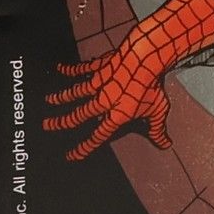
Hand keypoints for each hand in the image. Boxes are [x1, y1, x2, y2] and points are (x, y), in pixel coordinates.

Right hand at [44, 46, 172, 158]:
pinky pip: (82, 69)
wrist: (146, 58)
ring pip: (76, 92)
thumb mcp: (158, 111)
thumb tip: (165, 146)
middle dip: (62, 121)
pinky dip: (71, 69)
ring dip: (62, 97)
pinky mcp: (100, 66)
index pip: (98, 136)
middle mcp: (104, 101)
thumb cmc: (153, 86)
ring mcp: (100, 82)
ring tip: (49, 100)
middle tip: (47, 125)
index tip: (71, 156)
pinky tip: (60, 68)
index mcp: (116, 115)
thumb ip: (157, 130)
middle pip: (79, 114)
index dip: (84, 147)